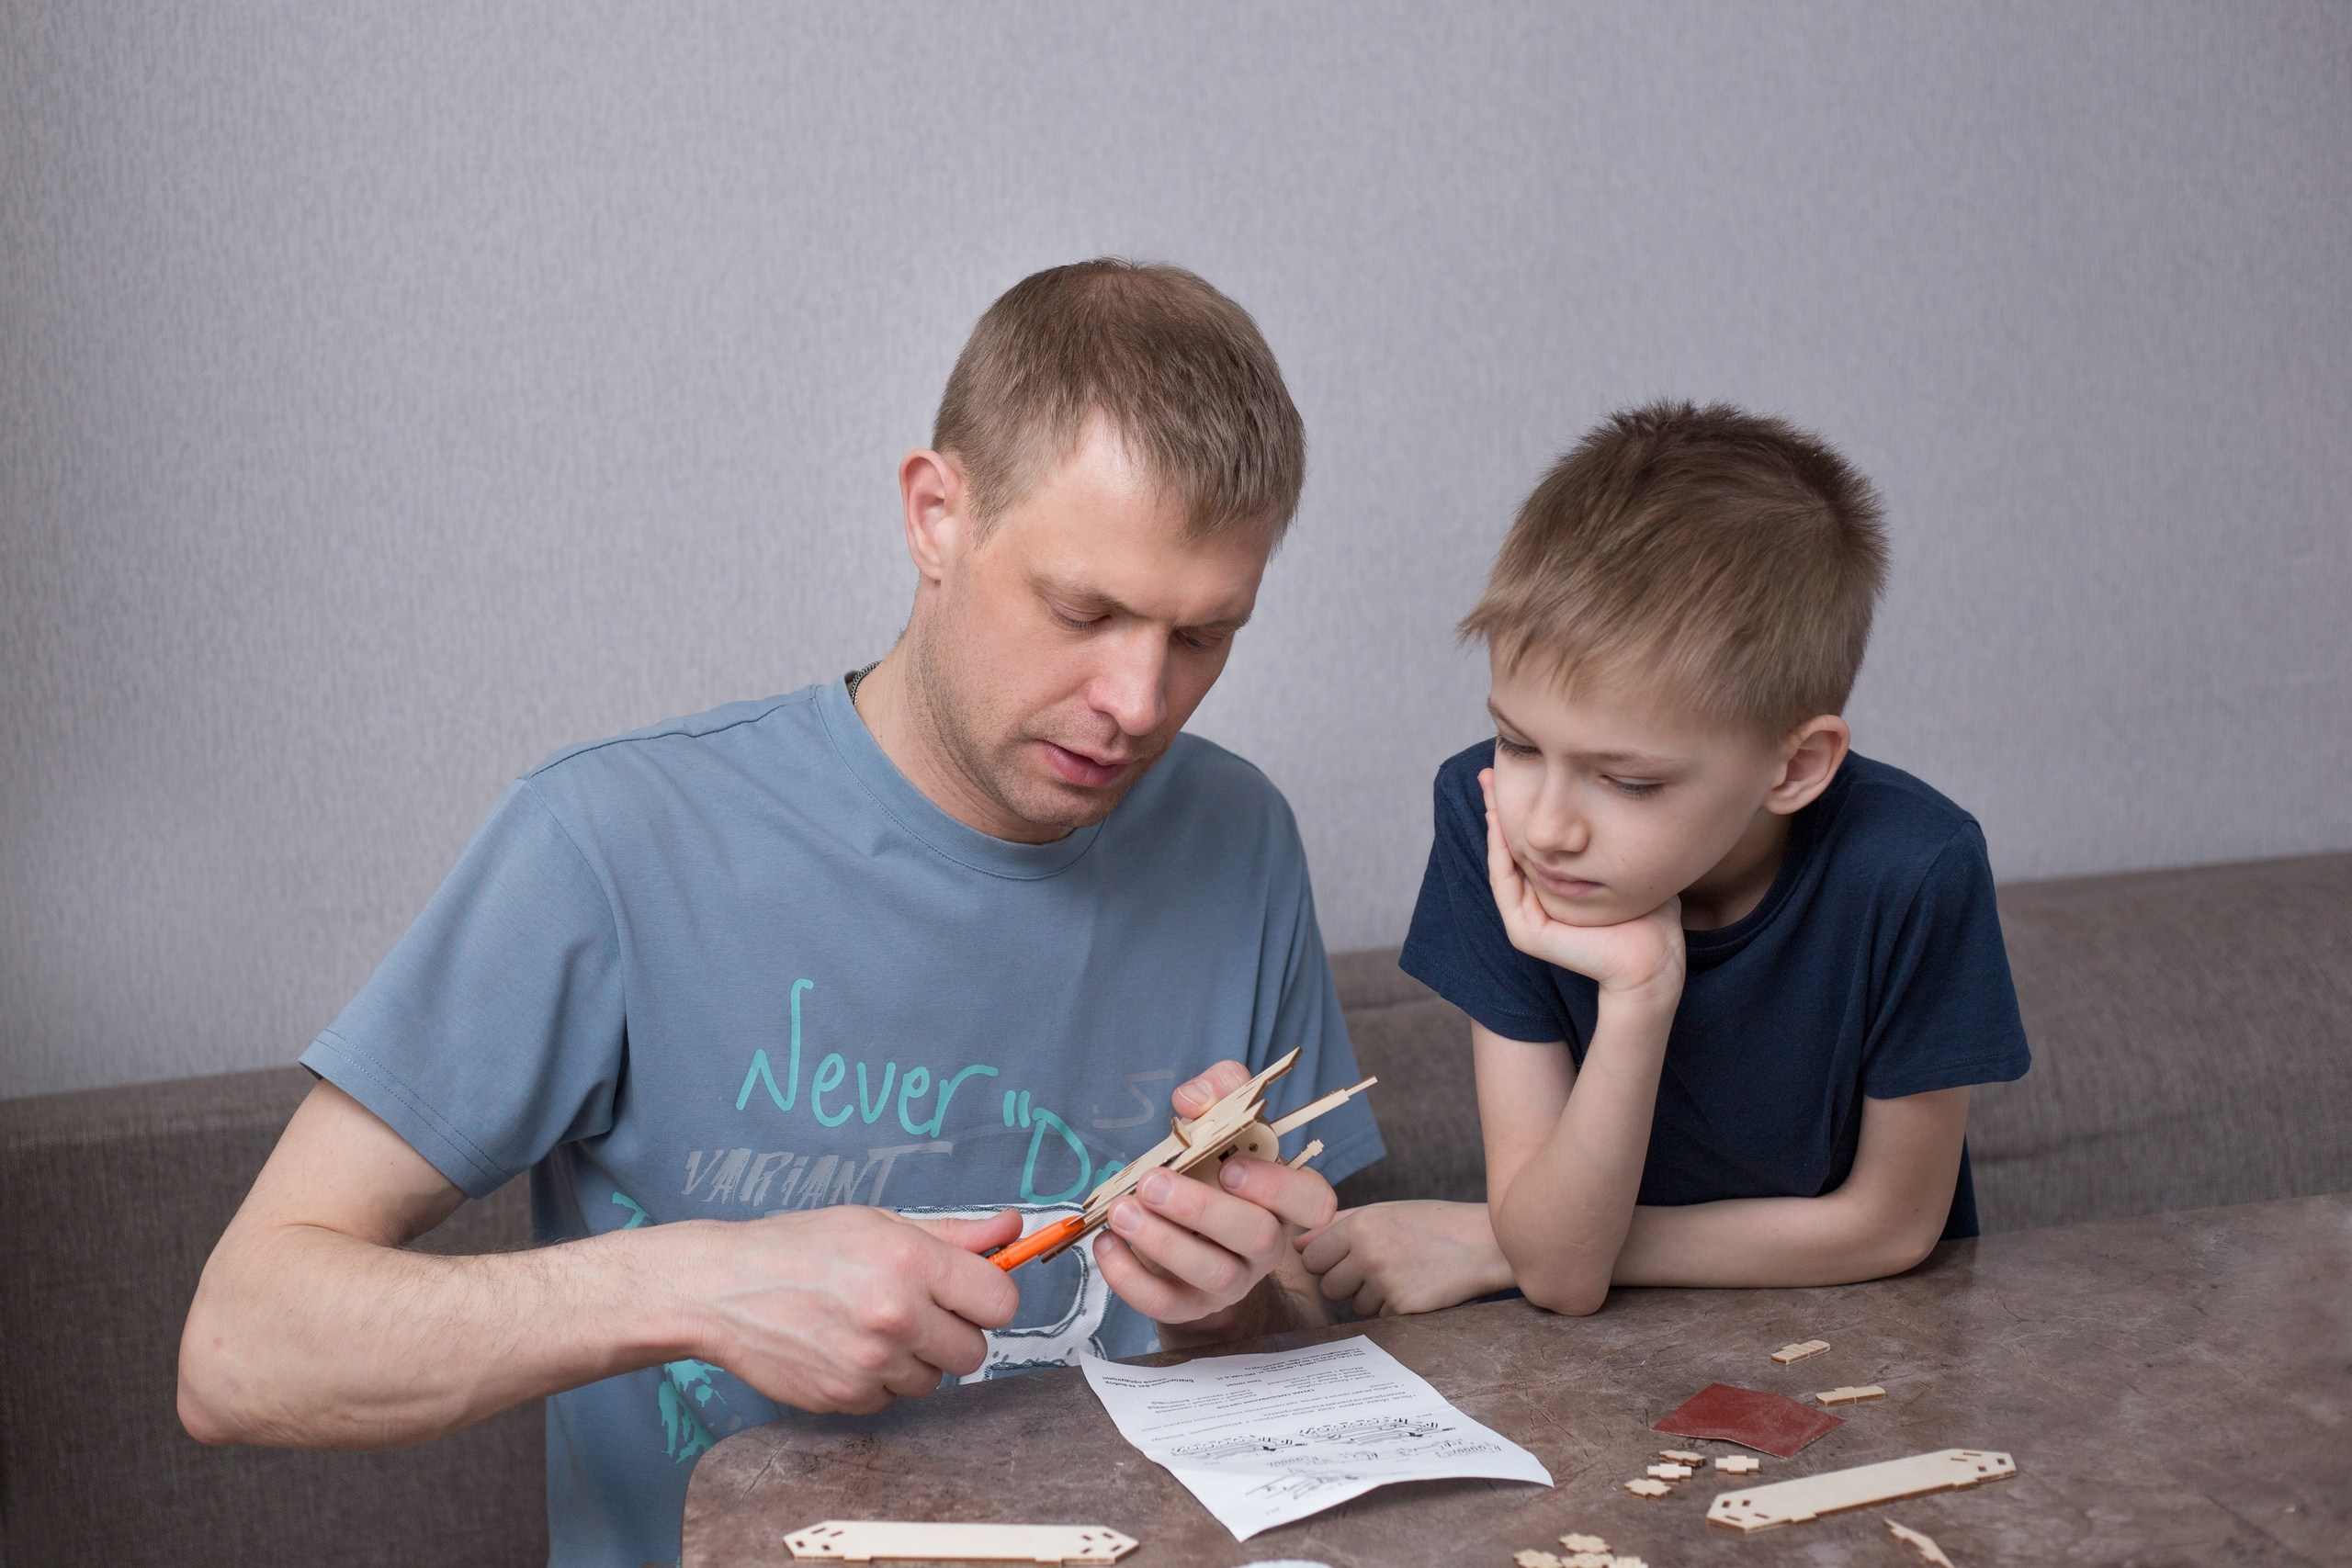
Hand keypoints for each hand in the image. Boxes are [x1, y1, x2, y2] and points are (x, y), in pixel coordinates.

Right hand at [665, 1205, 1020, 1415]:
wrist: (724, 1289)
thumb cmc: (799, 1247)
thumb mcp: (879, 1223)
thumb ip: (953, 1234)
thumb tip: (1012, 1228)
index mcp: (911, 1261)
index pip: (1001, 1302)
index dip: (989, 1297)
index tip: (970, 1293)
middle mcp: (896, 1315)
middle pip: (974, 1351)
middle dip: (952, 1333)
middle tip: (917, 1310)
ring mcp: (870, 1362)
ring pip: (934, 1380)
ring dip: (914, 1359)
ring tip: (872, 1326)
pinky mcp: (845, 1397)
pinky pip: (891, 1398)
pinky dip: (878, 1380)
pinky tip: (846, 1347)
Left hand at [1092, 1061, 1340, 1333]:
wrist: (1191, 1231)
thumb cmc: (1213, 1166)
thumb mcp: (1223, 1117)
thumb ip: (1220, 1090)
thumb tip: (1192, 1100)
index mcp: (1285, 1198)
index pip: (1313, 1202)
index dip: (1278, 1187)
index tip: (1230, 1166)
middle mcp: (1267, 1245)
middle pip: (1257, 1237)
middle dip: (1201, 1209)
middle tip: (1152, 1183)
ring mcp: (1233, 1282)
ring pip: (1213, 1274)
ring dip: (1162, 1242)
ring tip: (1122, 1211)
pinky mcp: (1191, 1306)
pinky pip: (1166, 1303)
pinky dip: (1129, 1276)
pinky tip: (1106, 1242)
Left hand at [1296, 1201, 1513, 1315]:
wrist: (1482, 1243)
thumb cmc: (1431, 1225)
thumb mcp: (1384, 1212)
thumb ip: (1337, 1225)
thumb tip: (1296, 1243)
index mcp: (1360, 1224)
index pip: (1310, 1257)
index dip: (1326, 1262)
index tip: (1346, 1259)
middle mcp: (1368, 1252)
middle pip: (1327, 1286)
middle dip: (1346, 1283)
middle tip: (1378, 1268)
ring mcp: (1385, 1281)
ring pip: (1354, 1305)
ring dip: (1372, 1297)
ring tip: (1403, 1274)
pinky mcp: (1403, 1306)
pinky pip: (1380, 1317)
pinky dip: (1394, 1309)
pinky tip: (1416, 1288)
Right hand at [1480, 768, 1684, 1005]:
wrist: (1655, 958)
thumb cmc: (1650, 914)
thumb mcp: (1623, 864)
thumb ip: (1609, 840)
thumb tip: (1614, 798)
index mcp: (1554, 893)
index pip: (1529, 845)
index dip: (1519, 810)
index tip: (1516, 771)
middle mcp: (1536, 904)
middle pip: (1509, 848)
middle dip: (1497, 809)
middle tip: (1488, 772)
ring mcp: (1527, 920)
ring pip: (1502, 863)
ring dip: (1492, 825)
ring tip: (1488, 790)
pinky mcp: (1527, 932)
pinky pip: (1505, 885)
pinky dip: (1499, 853)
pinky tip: (1499, 823)